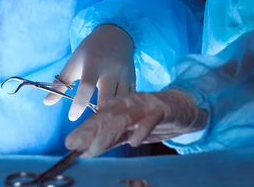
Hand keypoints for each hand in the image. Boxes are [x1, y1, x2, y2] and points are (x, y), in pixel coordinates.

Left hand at [44, 24, 134, 120]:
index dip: (79, 105)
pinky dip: (122, 109)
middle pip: (107, 99)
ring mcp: (125, 75)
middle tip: (89, 126)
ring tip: (101, 123)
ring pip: (121, 102)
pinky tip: (115, 116)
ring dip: (111, 114)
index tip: (72, 117)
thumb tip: (47, 103)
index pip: (86, 87)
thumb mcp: (74, 63)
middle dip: (98, 115)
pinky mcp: (134, 79)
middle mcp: (111, 69)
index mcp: (93, 64)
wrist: (115, 34)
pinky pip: (130, 99)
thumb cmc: (89, 51)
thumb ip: (61, 83)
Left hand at [65, 89, 207, 156]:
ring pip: (124, 118)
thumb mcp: (130, 130)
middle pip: (106, 116)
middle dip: (89, 131)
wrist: (183, 104)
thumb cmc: (152, 118)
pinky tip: (133, 142)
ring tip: (95, 149)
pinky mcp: (162, 109)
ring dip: (108, 133)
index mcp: (118, 105)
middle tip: (76, 145)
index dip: (83, 130)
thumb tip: (87, 150)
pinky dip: (141, 130)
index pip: (97, 118)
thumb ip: (111, 138)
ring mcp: (144, 105)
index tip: (70, 143)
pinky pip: (150, 120)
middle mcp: (128, 102)